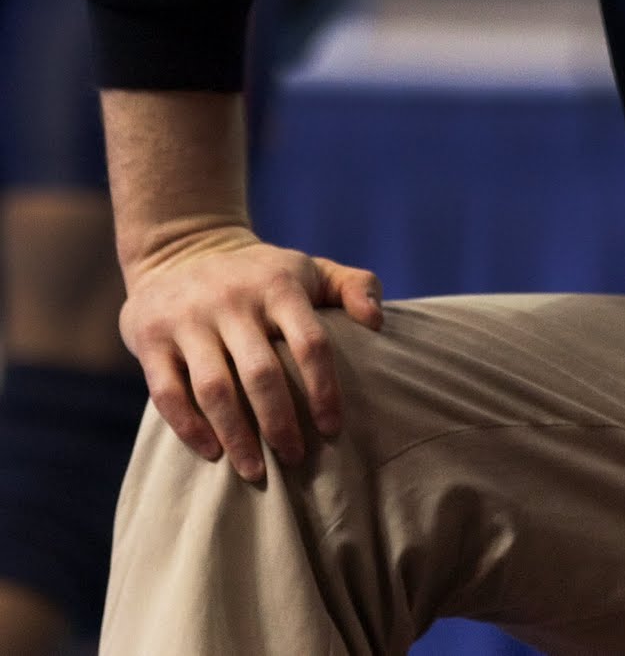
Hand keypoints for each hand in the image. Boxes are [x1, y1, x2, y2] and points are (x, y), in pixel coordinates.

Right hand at [119, 225, 382, 480]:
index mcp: (279, 286)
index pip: (311, 343)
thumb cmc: (263, 273)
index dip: (324, 390)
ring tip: (256, 471)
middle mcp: (232, 301)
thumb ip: (355, 287)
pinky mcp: (151, 338)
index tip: (333, 428)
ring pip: (214, 388)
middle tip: (296, 459)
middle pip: (262, 374)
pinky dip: (189, 427)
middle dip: (281, 424)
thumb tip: (378, 323)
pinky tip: (212, 452)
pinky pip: (167, 392)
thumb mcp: (311, 268)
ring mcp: (188, 319)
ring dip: (236, 436)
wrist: (181, 248)